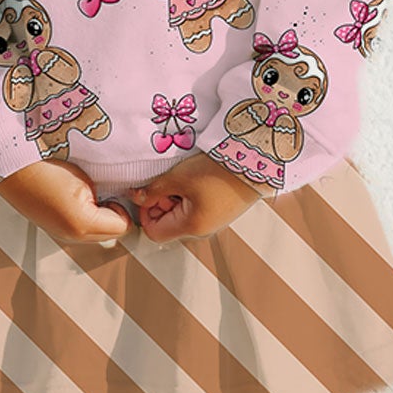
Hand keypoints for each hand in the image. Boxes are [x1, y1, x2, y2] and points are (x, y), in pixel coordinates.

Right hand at [0, 157, 132, 246]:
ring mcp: (61, 235)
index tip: (114, 188)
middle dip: (113, 213)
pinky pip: (82, 229)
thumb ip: (107, 193)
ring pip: (98, 233)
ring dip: (99, 214)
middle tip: (103, 189)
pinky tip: (74, 196)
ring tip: (87, 191)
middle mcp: (72, 237)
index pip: (123, 226)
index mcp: (83, 224)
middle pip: (112, 233)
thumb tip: (121, 201)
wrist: (12, 167)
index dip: (123, 206)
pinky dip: (85, 215)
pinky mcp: (53, 229)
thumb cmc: (46, 166)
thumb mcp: (83, 178)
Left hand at [128, 152, 265, 242]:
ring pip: (182, 214)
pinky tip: (196, 176)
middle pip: (168, 223)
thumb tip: (136, 197)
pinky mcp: (223, 210)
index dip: (146, 211)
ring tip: (184, 175)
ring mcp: (215, 221)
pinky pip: (197, 207)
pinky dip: (191, 194)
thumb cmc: (218, 170)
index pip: (153, 232)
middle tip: (167, 179)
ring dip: (176, 195)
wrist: (255, 161)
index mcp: (191, 227)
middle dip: (161, 201)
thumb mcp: (180, 177)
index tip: (148, 191)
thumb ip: (154, 190)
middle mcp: (203, 230)